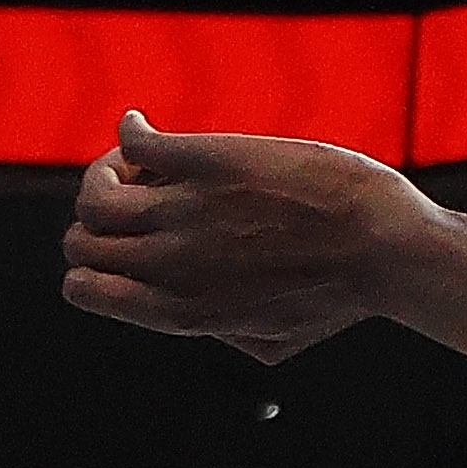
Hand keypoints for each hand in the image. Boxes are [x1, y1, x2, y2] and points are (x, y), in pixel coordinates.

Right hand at [60, 109, 442, 363]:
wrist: (385, 248)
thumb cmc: (340, 296)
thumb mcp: (275, 339)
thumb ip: (225, 332)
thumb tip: (198, 318)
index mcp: (182, 312)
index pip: (82, 287)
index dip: (91, 264)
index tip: (125, 246)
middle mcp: (172, 264)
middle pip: (81, 236)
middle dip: (97, 219)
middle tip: (136, 197)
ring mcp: (185, 211)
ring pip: (96, 191)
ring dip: (108, 173)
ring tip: (141, 165)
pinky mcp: (206, 161)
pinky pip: (133, 142)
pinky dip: (130, 131)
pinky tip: (143, 127)